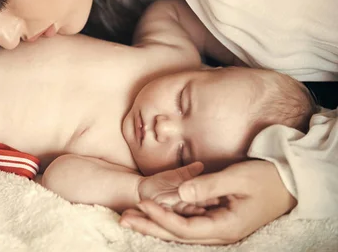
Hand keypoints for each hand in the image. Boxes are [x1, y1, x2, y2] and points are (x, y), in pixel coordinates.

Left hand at [120, 160, 296, 244]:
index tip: (141, 204)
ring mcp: (220, 228)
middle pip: (177, 235)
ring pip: (181, 232)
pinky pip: (190, 225)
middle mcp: (220, 233)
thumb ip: (208, 186)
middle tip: (122, 219)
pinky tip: (154, 214)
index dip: (160, 218)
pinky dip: (170, 219)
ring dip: (156, 224)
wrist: (290, 182)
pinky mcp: (219, 220)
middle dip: (149, 227)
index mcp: (225, 227)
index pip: (184, 229)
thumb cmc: (267, 178)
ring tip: (131, 216)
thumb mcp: (238, 178)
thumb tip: (182, 193)